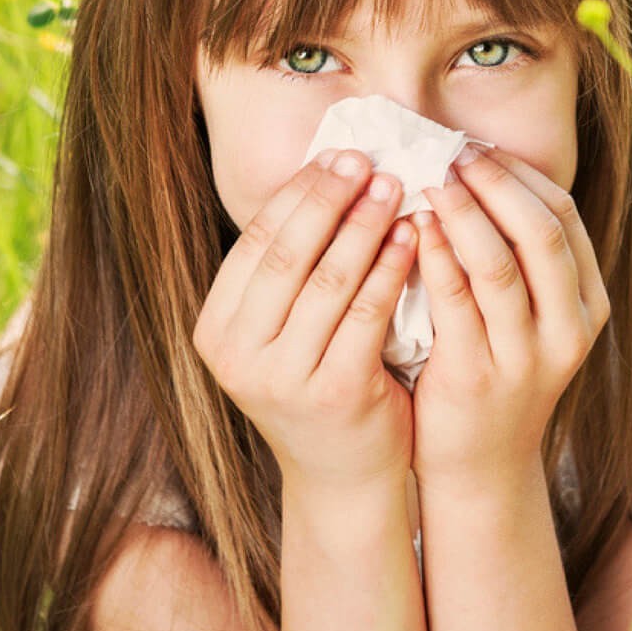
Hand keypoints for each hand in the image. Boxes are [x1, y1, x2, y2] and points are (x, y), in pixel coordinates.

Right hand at [191, 148, 420, 494]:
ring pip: (330, 279)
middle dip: (329, 198)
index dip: (297, 193)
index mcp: (216, 330)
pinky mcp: (335, 392)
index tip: (335, 154)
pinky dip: (392, 267)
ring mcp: (283, 377)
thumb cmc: (321, 384)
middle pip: (288, 254)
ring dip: (365, 224)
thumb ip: (293, 269)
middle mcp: (238, 355)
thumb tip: (327, 172)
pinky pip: (368, 313)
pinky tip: (414, 236)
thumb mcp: (285, 331)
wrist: (344, 476)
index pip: (256, 242)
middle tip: (366, 159)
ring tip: (395, 186)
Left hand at [410, 146, 610, 489]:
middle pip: (539, 233)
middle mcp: (568, 329)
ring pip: (499, 265)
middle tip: (453, 152)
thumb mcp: (531, 318)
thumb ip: (519, 258)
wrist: (480, 466)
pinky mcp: (478, 376)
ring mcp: (526, 357)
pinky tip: (411, 229)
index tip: (479, 146)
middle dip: (494, 184)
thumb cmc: (495, 372)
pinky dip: (434, 256)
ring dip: (461, 213)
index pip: (563, 217)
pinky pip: (455, 302)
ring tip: (428, 180)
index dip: (520, 175)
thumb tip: (478, 169)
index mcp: (587, 305)